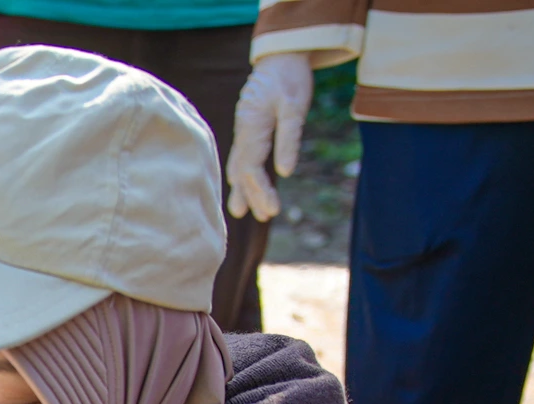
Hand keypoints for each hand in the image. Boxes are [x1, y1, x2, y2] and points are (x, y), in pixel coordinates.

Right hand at [226, 53, 312, 221]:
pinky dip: (240, 174)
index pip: (251, 168)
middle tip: (265, 217)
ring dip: (242, 189)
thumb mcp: (294, 106)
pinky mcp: (250, 129)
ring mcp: (244, 131)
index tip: (272, 209)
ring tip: (240, 212)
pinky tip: (240, 185)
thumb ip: (289, 138)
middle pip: (242, 171)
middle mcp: (243, 133)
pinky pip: (241, 157)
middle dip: (252, 195)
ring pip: (238, 165)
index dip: (260, 190)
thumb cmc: (289, 78)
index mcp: (251, 128)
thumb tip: (286, 172)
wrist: (281, 56)